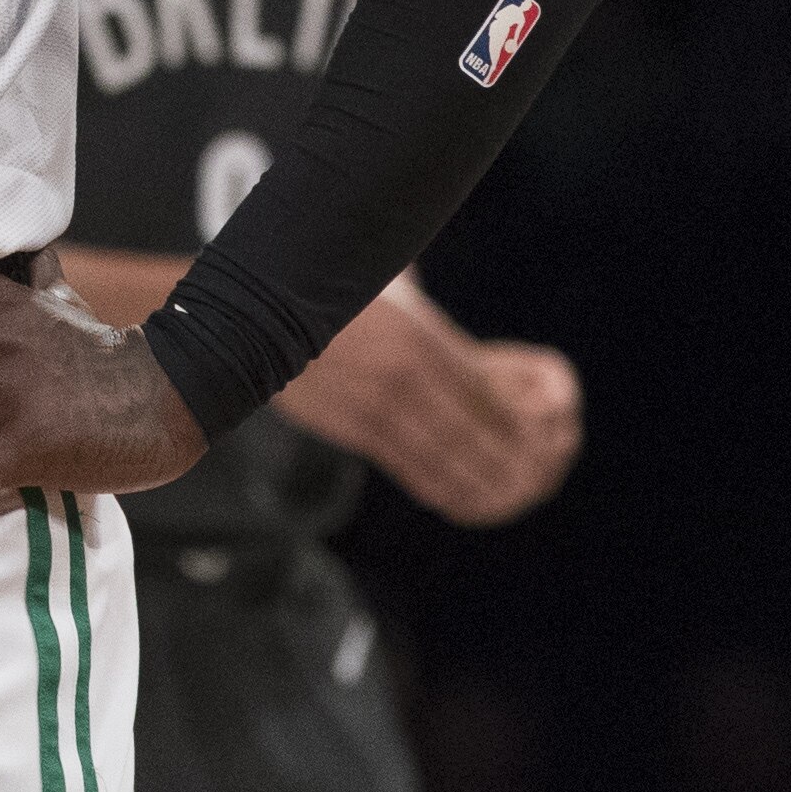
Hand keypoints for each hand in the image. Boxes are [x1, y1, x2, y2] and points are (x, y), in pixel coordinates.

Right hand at [272, 275, 578, 526]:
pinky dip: (438, 487)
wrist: (253, 316)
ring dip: (479, 482)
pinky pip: (407, 467)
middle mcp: (402, 374)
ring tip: (508, 498)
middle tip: (534, 477)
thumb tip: (474, 347)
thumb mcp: (389, 293)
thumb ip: (433, 323)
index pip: (481, 386)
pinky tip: (455, 498)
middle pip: (470, 427)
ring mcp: (376, 406)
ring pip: (443, 456)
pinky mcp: (353, 429)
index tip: (537, 434)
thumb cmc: (329, 293)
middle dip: (505, 457)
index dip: (513, 416)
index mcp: (417, 334)